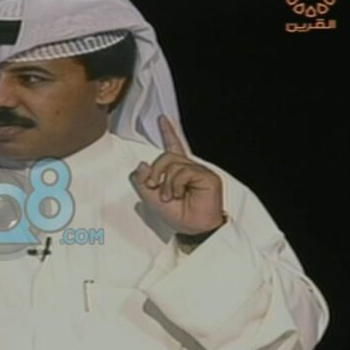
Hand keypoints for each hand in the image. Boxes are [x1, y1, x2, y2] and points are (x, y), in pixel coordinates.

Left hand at [130, 116, 224, 234]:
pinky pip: (183, 172)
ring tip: (169, 196)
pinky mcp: (207, 177)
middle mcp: (189, 168)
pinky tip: (179, 195)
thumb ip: (142, 181)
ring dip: (165, 182)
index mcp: (177, 171)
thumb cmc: (176, 215)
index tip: (162, 120)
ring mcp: (199, 172)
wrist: (192, 229)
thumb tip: (142, 164)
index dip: (168, 133)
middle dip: (155, 171)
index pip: (172, 147)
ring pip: (173, 163)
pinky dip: (175, 184)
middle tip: (152, 186)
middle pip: (166, 156)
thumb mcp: (150, 198)